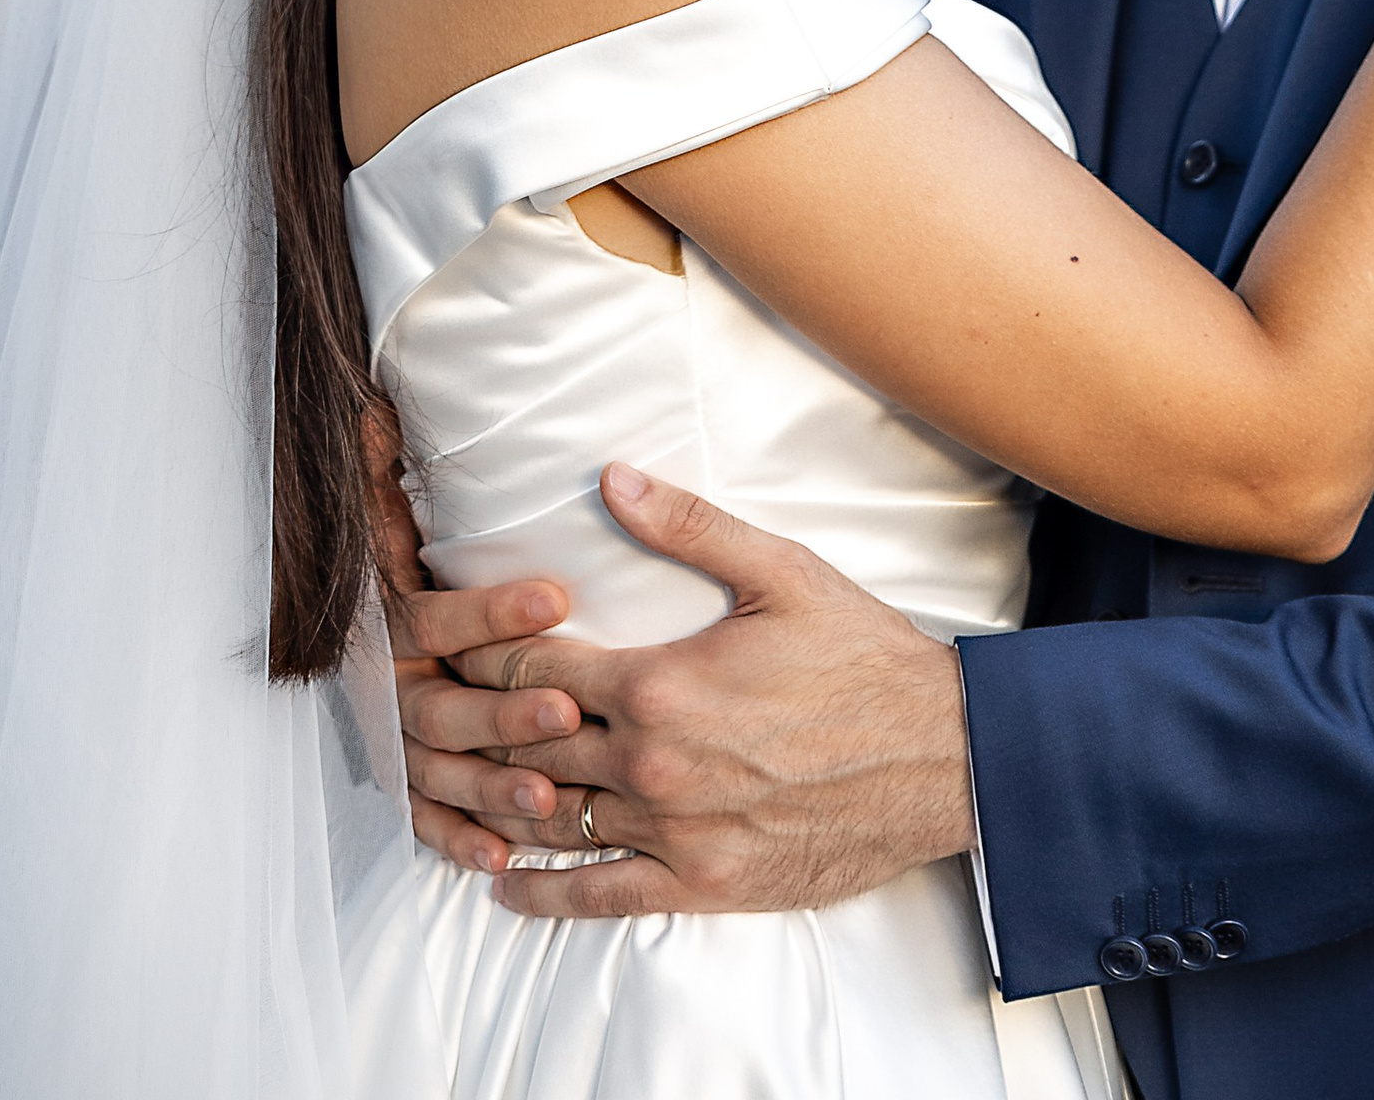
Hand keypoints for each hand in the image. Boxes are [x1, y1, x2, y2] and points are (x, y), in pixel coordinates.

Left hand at [401, 464, 977, 916]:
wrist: (937, 756)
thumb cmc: (861, 656)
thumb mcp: (781, 570)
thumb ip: (687, 526)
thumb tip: (610, 477)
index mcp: (661, 681)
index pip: (535, 667)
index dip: (484, 649)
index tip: (452, 638)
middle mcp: (653, 763)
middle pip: (526, 745)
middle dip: (476, 723)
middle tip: (436, 709)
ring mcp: (673, 831)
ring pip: (551, 819)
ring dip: (496, 801)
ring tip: (455, 782)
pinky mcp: (699, 883)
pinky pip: (597, 896)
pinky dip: (541, 893)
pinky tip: (505, 880)